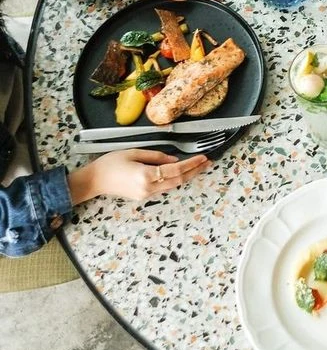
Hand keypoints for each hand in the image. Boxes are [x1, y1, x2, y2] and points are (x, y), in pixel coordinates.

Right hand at [69, 150, 209, 204]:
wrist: (94, 181)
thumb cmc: (110, 163)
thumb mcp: (133, 152)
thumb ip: (155, 156)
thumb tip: (174, 159)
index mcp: (146, 175)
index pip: (176, 170)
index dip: (192, 164)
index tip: (203, 157)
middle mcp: (149, 188)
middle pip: (178, 180)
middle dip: (195, 171)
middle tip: (208, 163)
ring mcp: (146, 195)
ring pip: (172, 185)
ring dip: (187, 176)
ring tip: (199, 167)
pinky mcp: (143, 197)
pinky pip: (163, 187)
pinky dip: (175, 179)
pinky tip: (181, 173)